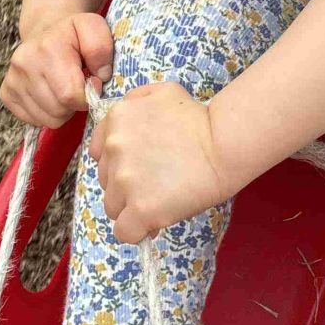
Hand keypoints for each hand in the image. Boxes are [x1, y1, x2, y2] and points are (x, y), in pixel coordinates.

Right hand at [0, 12, 114, 127]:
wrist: (45, 31)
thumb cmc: (73, 35)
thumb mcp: (94, 28)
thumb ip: (101, 49)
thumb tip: (100, 77)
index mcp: (47, 49)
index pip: (70, 95)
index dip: (87, 96)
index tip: (91, 83)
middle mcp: (24, 64)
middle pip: (59, 111)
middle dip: (74, 104)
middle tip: (77, 86)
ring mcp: (12, 80)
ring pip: (47, 120)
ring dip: (62, 110)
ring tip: (64, 89)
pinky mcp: (6, 93)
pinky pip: (33, 120)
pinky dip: (46, 113)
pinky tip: (50, 94)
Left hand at [86, 81, 232, 244]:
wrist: (224, 144)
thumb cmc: (200, 119)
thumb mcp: (163, 92)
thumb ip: (135, 101)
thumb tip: (121, 127)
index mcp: (116, 120)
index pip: (99, 154)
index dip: (119, 163)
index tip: (142, 166)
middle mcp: (113, 148)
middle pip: (107, 181)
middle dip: (128, 185)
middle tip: (159, 181)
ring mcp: (125, 180)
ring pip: (113, 207)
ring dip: (133, 207)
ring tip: (162, 199)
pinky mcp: (141, 208)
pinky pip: (125, 232)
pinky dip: (138, 231)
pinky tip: (155, 222)